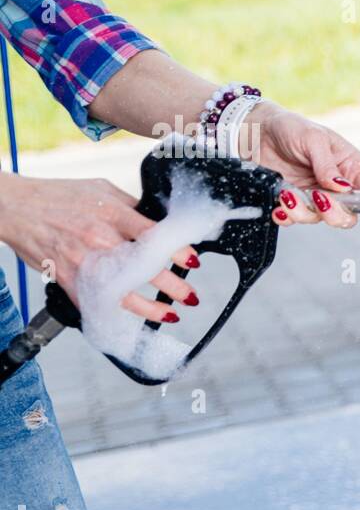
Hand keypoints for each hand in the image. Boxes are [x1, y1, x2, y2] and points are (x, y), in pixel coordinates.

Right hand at [0, 175, 200, 319]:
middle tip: (191, 295)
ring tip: (171, 314)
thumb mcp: (102, 189)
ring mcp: (83, 262)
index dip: (178, 251)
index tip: (194, 261)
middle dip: (174, 286)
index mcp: (113, 214)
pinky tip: (135, 320)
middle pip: (144, 268)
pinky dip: (117, 314)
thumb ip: (133, 207)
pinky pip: (96, 303)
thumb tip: (162, 223)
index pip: (154, 235)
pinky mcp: (68, 279)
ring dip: (152, 308)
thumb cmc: (60, 196)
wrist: (16, 208)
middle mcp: (99, 239)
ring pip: (123, 293)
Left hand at [248, 103, 359, 250]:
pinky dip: (286, 217)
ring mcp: (315, 196)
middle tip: (316, 197)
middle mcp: (337, 186)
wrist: (255, 131)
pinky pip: (295, 220)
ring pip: (319, 220)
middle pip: (346, 216)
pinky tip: (279, 205)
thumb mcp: (313, 139)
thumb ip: (327, 165)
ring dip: (302, 211)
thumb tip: (343, 188)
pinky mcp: (295, 202)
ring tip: (287, 194)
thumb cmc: (292, 128)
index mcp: (351, 168)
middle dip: (331, 213)